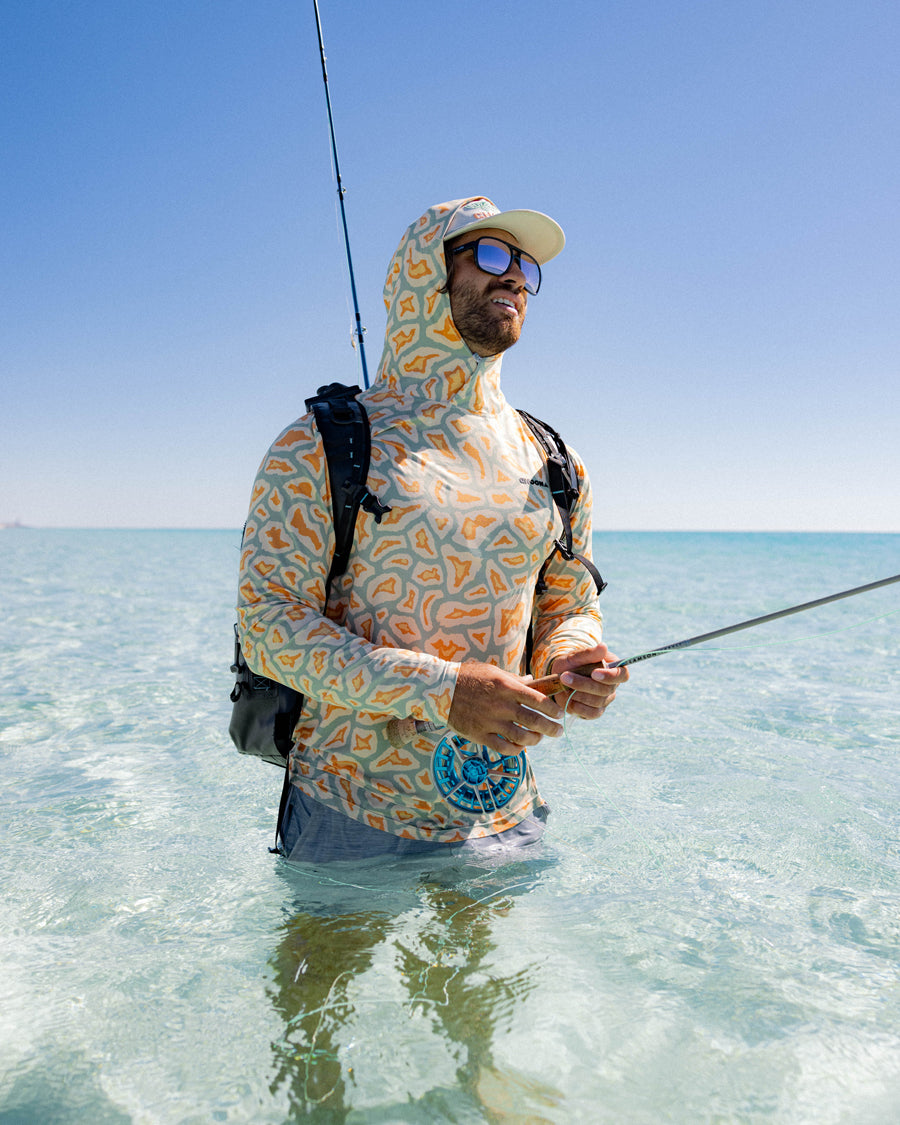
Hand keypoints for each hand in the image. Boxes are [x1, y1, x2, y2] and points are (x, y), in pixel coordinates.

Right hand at [448, 661, 564, 753]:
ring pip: (521, 737)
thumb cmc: (467, 677)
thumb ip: (513, 679)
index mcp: (506, 687)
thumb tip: (531, 681)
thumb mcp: (492, 671)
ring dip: (535, 739)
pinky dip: (516, 749)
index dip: (552, 709)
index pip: (538, 700)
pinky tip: (520, 746)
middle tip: (558, 730)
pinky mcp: (479, 735)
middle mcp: (501, 706)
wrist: (439, 689)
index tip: (559, 713)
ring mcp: (490, 722)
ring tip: (539, 738)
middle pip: (534, 721)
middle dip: (551, 728)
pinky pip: (503, 747)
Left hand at [551, 643, 628, 720]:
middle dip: (584, 684)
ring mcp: (605, 700)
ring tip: (563, 685)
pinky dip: (577, 706)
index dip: (610, 676)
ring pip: (597, 701)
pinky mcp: (595, 711)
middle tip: (564, 676)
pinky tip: (567, 697)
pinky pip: (591, 713)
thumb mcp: (576, 656)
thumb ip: (589, 653)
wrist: (559, 677)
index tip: (594, 673)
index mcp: (614, 669)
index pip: (622, 675)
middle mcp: (612, 686)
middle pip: (606, 690)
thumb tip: (603, 646)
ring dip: (578, 694)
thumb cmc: (572, 664)